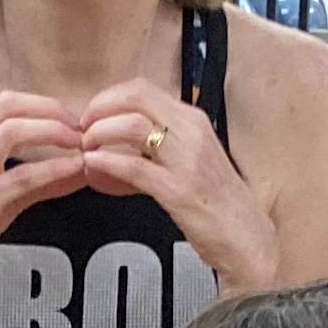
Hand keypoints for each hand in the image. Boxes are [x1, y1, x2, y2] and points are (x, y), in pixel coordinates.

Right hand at [0, 88, 93, 319]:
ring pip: (14, 130)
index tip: (70, 120)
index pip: (6, 103)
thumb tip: (79, 167)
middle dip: (52, 111)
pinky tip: (73, 169)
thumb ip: (38, 178)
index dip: (44, 105)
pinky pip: (23, 175)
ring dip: (54, 131)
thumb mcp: (1, 194)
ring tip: (79, 144)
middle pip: (10, 106)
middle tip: (80, 128)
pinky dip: (54, 168)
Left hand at [78, 76, 275, 284]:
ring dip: (100, 132)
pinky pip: (135, 167)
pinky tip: (93, 165)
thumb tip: (126, 137)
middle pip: (136, 97)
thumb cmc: (217, 202)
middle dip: (99, 108)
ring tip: (86, 146)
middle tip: (82, 127)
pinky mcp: (179, 190)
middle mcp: (192, 132)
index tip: (93, 113)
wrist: (246, 237)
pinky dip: (107, 162)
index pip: (143, 89)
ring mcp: (187, 160)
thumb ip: (164, 144)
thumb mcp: (193, 159)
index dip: (109, 97)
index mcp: (194, 121)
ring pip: (134, 126)